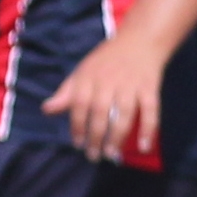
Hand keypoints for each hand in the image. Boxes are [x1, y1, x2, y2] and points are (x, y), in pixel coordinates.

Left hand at [44, 36, 164, 165]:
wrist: (140, 40)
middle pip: (100, 111)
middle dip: (95, 136)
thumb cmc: (107, 60)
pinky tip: (144, 147)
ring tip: (112, 154)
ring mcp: (131, 84)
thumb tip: (46, 109)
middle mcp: (109, 80)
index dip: (77, 125)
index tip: (78, 144)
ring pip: (124, 112)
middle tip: (93, 156)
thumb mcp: (83, 72)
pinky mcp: (150, 87)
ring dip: (117, 135)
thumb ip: (67, 93)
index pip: (80, 103)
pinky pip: (150, 110)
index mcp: (89, 76)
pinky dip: (148, 128)